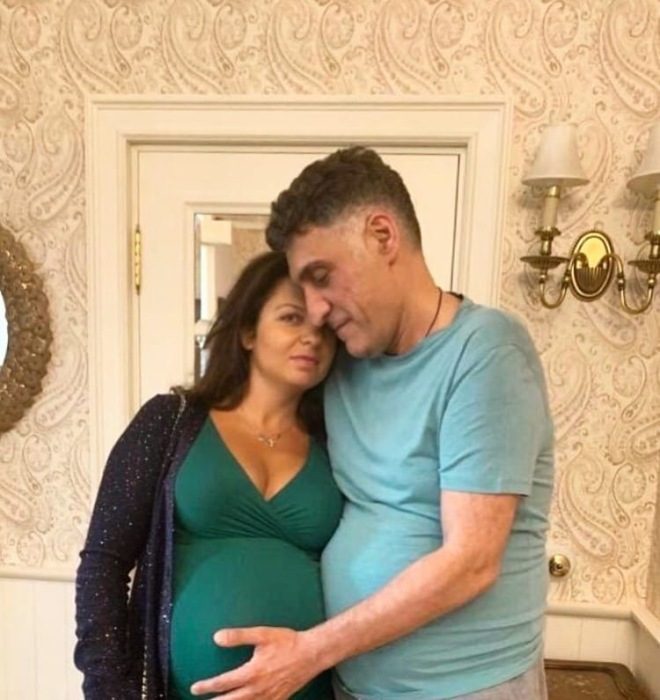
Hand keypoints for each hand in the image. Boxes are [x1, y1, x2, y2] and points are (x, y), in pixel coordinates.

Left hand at [190, 626, 321, 699]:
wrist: (311, 654)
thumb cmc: (287, 643)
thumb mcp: (262, 635)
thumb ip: (239, 636)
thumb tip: (217, 637)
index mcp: (252, 673)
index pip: (223, 683)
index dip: (207, 686)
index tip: (195, 688)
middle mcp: (258, 689)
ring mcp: (268, 697)